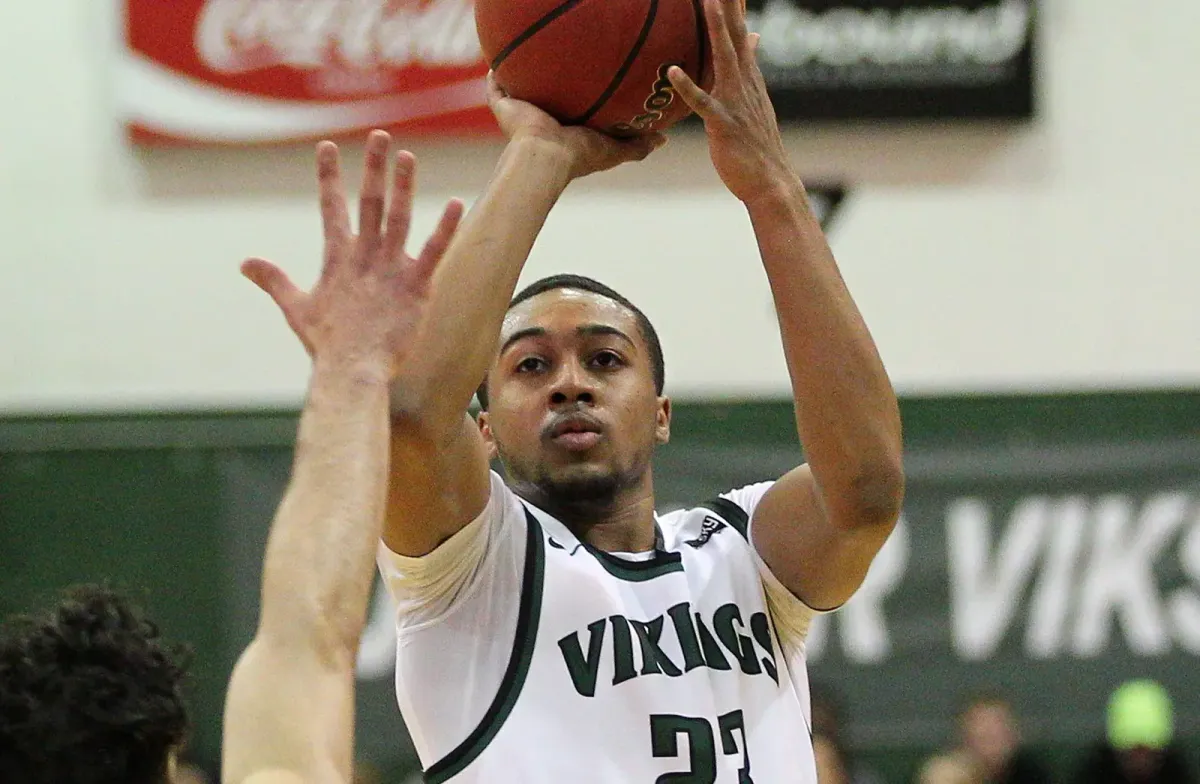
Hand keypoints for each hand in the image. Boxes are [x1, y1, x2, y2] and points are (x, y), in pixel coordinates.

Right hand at [242, 131, 463, 378]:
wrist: (351, 371)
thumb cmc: (326, 345)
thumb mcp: (296, 308)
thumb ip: (273, 281)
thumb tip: (245, 263)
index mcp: (337, 258)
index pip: (331, 208)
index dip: (329, 176)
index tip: (328, 146)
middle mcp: (364, 256)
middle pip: (369, 202)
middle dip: (374, 168)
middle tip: (381, 136)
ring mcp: (390, 268)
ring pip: (398, 218)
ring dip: (403, 186)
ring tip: (408, 156)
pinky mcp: (416, 286)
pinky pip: (434, 251)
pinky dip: (445, 227)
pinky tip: (455, 203)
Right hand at [487, 72, 665, 178]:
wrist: (546, 157)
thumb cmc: (580, 155)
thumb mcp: (615, 150)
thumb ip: (638, 145)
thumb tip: (664, 138)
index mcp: (567, 131)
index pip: (574, 110)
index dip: (581, 96)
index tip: (591, 79)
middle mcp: (543, 122)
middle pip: (546, 98)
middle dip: (550, 83)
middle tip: (560, 61)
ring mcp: (522, 115)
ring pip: (519, 91)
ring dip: (521, 76)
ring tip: (526, 55)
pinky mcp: (504, 109)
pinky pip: (496, 88)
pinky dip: (495, 76)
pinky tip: (497, 59)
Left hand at [666, 0, 793, 203]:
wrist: (771, 181)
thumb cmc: (756, 143)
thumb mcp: (755, 98)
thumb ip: (750, 65)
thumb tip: (753, 36)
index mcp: (749, 77)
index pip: (740, 32)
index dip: (733, 5)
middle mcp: (744, 84)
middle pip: (735, 36)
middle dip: (727, 7)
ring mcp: (735, 103)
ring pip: (724, 59)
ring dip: (715, 31)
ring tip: (706, 3)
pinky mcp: (724, 125)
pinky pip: (703, 104)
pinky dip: (688, 87)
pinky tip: (673, 72)